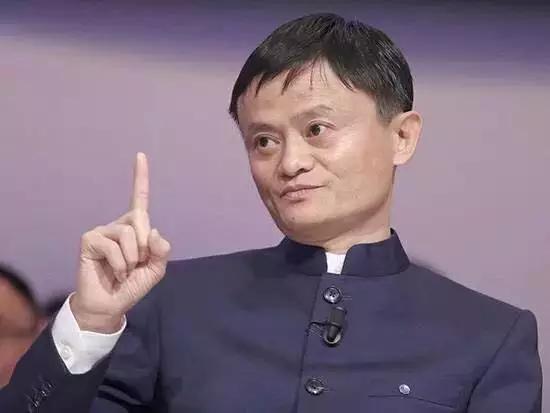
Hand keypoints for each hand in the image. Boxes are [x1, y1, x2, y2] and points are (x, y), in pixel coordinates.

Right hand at [71, 153, 170, 332]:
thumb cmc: (132, 285)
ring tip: (125, 270)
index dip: (140, 178)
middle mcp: (119, 225)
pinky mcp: (90, 239)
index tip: (140, 155)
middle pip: (141, 219)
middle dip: (145, 246)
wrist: (111, 305)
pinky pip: (113, 245)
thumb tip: (154, 232)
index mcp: (136, 229)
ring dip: (133, 258)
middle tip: (137, 264)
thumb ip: (161, 252)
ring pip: (129, 233)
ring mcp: (103, 231)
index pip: (140, 200)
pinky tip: (115, 272)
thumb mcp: (155, 270)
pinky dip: (120, 263)